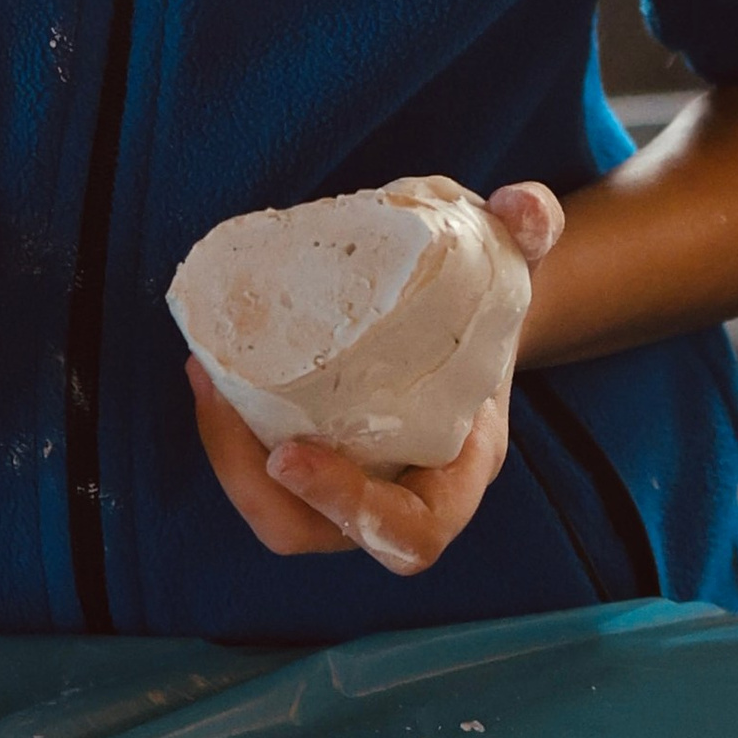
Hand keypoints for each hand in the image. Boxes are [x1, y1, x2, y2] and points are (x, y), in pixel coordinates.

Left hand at [187, 182, 565, 575]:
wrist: (471, 317)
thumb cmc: (493, 301)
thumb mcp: (518, 262)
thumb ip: (530, 229)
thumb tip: (522, 204)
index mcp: (458, 474)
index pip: (408, 534)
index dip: (347, 507)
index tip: (289, 453)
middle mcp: (399, 495)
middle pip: (312, 533)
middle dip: (251, 481)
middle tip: (221, 396)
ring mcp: (350, 484)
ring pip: (274, 511)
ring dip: (227, 456)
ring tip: (207, 373)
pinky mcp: (313, 458)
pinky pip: (259, 474)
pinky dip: (227, 432)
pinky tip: (211, 364)